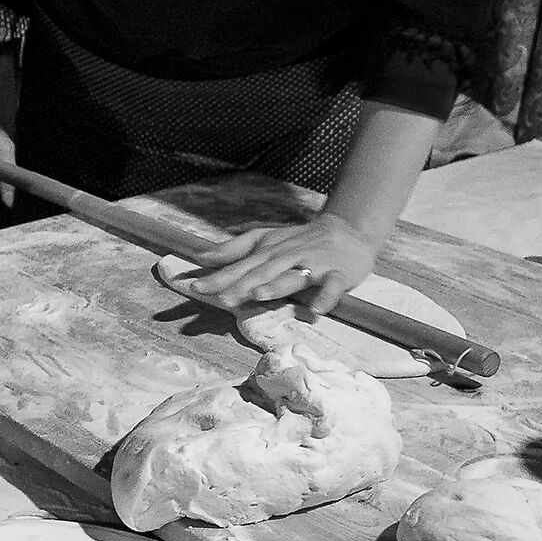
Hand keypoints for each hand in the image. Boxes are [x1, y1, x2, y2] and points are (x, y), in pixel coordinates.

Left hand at [179, 213, 381, 315]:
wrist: (348, 230)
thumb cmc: (300, 240)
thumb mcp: (266, 239)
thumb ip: (234, 248)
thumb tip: (201, 256)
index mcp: (269, 252)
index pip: (240, 266)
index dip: (218, 277)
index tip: (193, 287)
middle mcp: (288, 257)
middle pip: (263, 272)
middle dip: (242, 284)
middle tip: (221, 298)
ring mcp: (313, 264)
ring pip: (293, 276)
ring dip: (277, 286)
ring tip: (258, 296)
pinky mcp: (338, 273)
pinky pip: (332, 286)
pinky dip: (325, 297)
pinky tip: (316, 310)